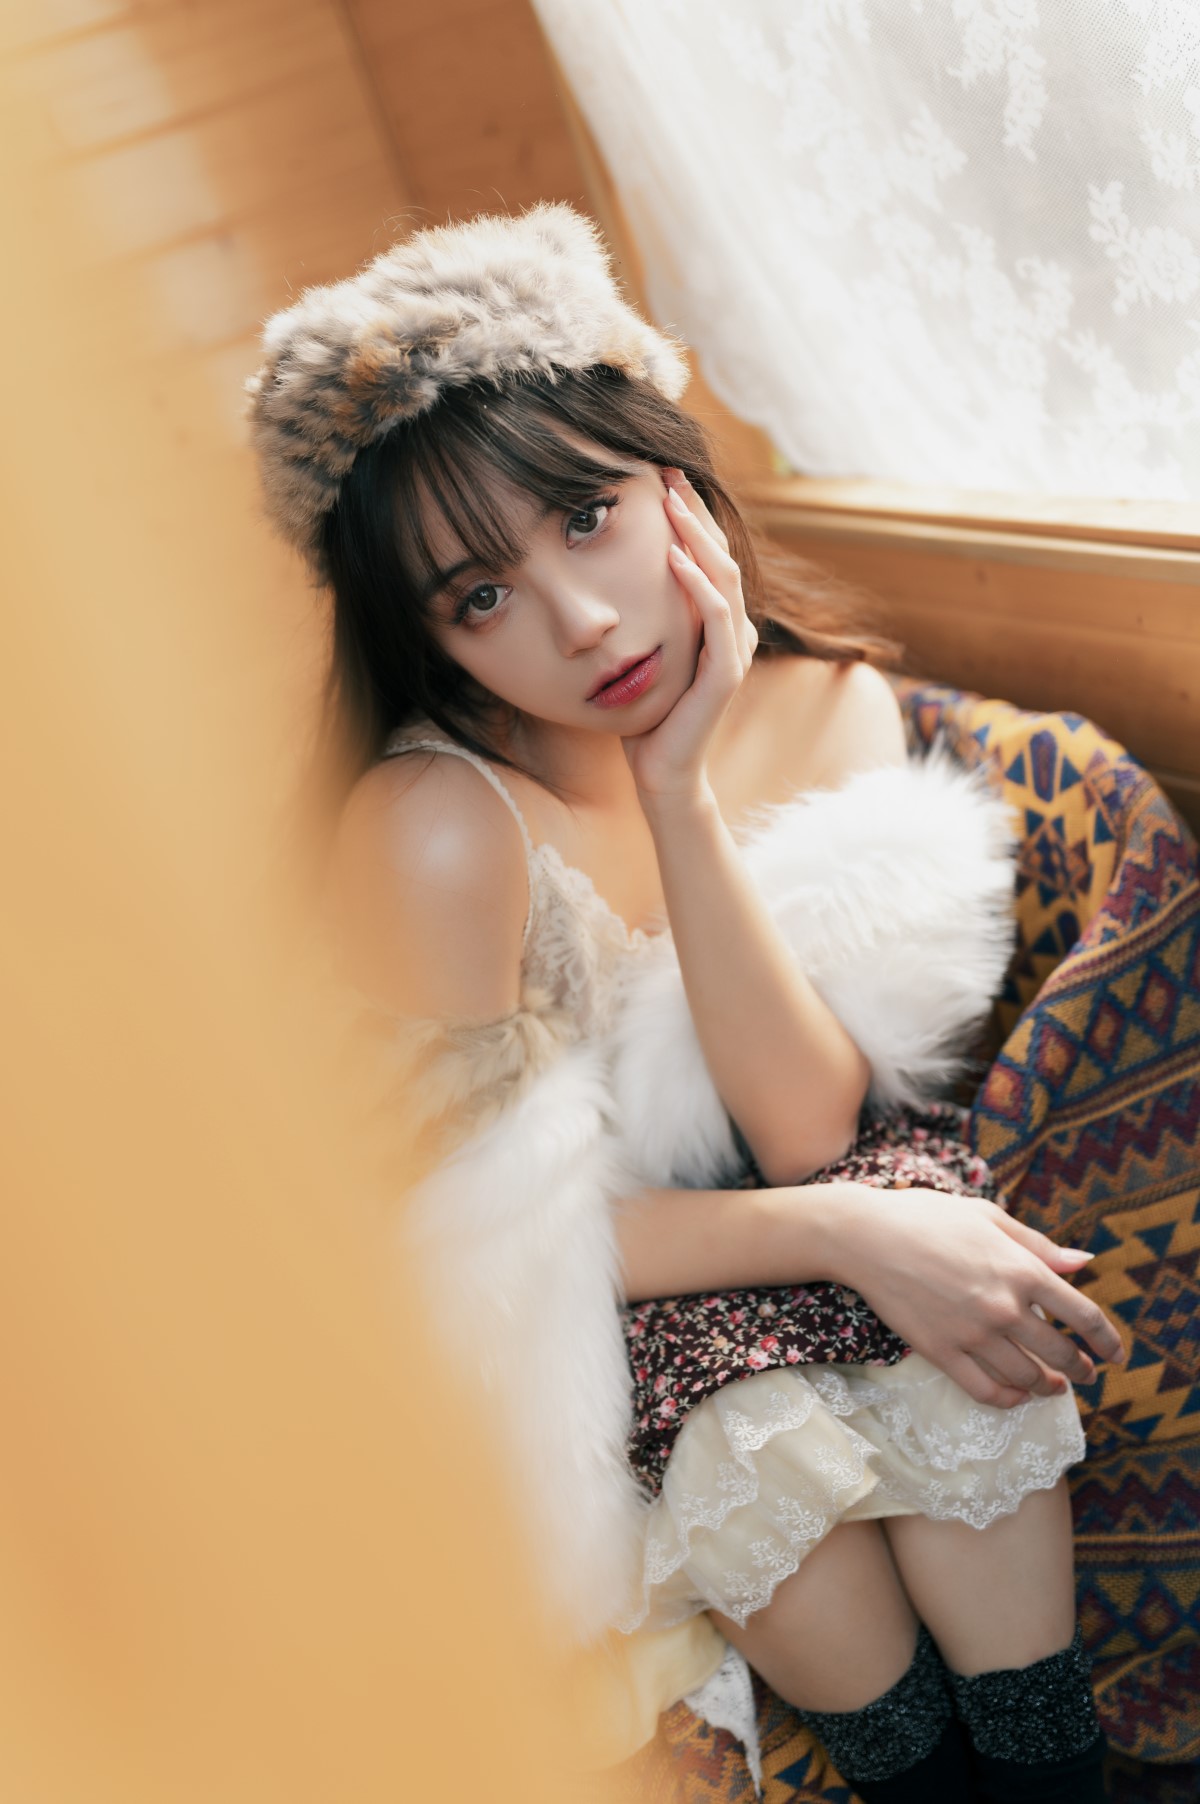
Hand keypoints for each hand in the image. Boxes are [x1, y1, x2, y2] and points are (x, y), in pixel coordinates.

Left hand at [621, 470, 757, 803]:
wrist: (662, 772)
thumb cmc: (648, 715)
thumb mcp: (645, 651)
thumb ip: (647, 614)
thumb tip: (610, 571)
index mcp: (719, 621)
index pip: (709, 553)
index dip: (689, 514)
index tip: (659, 476)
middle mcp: (735, 628)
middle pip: (721, 552)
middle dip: (693, 509)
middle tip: (666, 470)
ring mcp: (734, 649)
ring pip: (724, 575)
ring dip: (697, 534)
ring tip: (670, 500)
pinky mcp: (725, 673)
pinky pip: (716, 616)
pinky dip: (698, 582)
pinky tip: (674, 557)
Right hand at [828, 1185, 1125, 1408]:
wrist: (866, 1236)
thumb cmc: (928, 1217)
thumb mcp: (989, 1217)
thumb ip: (1038, 1245)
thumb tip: (1083, 1263)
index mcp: (1021, 1269)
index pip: (1083, 1315)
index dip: (1107, 1340)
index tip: (1115, 1353)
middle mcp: (1004, 1307)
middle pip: (1061, 1355)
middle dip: (1080, 1369)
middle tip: (1086, 1374)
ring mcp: (972, 1334)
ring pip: (1026, 1377)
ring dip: (1047, 1387)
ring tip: (1052, 1387)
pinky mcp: (941, 1352)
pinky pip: (985, 1390)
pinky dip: (1008, 1400)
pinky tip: (1015, 1395)